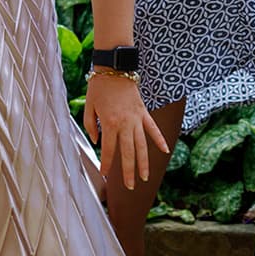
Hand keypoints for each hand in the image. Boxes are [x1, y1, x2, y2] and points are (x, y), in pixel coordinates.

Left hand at [83, 70, 169, 187]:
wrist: (115, 68)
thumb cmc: (99, 87)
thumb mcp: (89, 106)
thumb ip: (91, 126)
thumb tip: (98, 140)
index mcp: (110, 123)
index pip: (109, 150)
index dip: (107, 163)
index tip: (105, 174)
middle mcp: (126, 124)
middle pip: (128, 152)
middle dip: (128, 171)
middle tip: (130, 187)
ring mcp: (137, 119)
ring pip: (142, 145)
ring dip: (144, 162)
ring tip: (145, 177)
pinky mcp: (144, 112)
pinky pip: (153, 128)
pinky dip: (160, 140)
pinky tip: (165, 151)